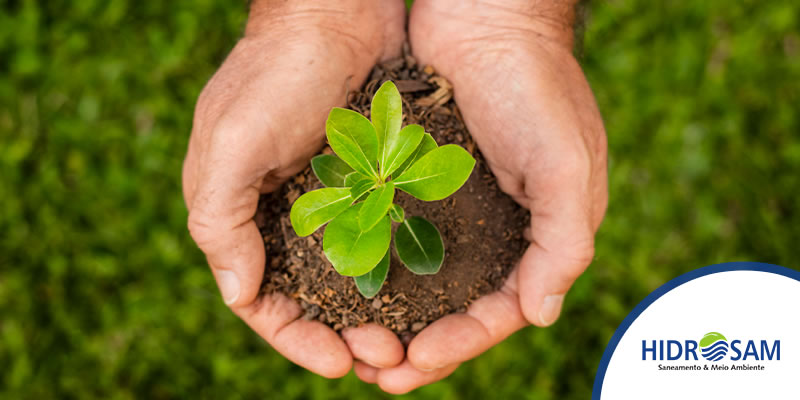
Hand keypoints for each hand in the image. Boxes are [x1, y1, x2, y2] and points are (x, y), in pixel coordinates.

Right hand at [182, 0, 406, 377]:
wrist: (335, 14)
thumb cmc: (276, 73)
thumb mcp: (231, 143)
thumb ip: (221, 219)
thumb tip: (238, 294)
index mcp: (239, 214)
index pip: (261, 300)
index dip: (296, 338)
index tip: (339, 362)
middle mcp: (282, 214)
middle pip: (310, 298)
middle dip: (342, 334)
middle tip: (387, 356)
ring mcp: (328, 200)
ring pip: (350, 278)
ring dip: (376, 312)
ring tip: (410, 338)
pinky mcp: (367, 182)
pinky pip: (380, 240)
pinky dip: (396, 270)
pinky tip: (425, 291)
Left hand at [354, 0, 607, 391]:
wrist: (485, 19)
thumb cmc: (534, 86)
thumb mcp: (567, 165)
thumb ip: (564, 242)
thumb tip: (539, 316)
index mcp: (542, 234)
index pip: (504, 310)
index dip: (463, 343)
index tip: (415, 360)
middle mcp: (500, 229)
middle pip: (460, 307)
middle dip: (423, 344)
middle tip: (378, 371)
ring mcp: (459, 207)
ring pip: (425, 281)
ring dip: (394, 316)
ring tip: (354, 344)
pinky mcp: (421, 183)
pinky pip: (399, 238)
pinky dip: (378, 268)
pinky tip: (346, 287)